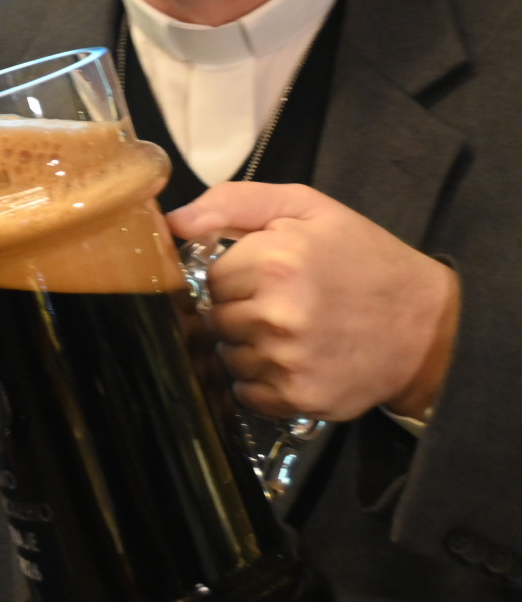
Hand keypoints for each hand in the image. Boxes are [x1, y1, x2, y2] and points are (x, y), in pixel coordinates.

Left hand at [168, 183, 459, 422]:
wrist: (428, 326)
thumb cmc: (363, 259)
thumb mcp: (307, 208)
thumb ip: (233, 202)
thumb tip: (173, 222)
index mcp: (275, 260)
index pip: (208, 278)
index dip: (234, 277)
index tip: (264, 277)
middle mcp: (277, 314)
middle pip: (214, 319)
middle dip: (238, 311)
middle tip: (279, 305)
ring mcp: (287, 361)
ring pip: (226, 356)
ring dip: (247, 347)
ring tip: (288, 334)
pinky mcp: (298, 398)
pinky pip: (244, 393)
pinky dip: (259, 381)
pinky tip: (290, 363)